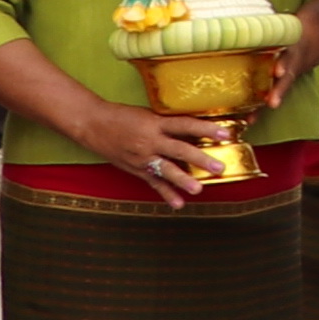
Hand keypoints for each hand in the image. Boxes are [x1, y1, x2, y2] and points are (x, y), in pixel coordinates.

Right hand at [70, 95, 224, 203]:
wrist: (92, 124)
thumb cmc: (123, 116)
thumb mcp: (149, 115)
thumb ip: (170, 124)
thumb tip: (197, 130)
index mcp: (155, 123)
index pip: (185, 125)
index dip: (206, 129)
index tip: (226, 133)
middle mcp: (149, 141)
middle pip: (179, 150)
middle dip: (200, 159)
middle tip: (219, 167)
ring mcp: (142, 157)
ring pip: (165, 170)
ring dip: (183, 180)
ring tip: (198, 189)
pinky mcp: (135, 169)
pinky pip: (153, 183)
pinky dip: (166, 194)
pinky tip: (178, 204)